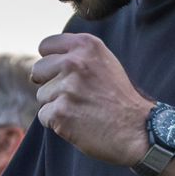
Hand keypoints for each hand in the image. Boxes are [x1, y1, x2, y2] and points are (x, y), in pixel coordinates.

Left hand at [28, 33, 152, 167]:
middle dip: (50, 84)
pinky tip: (78, 123)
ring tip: (82, 110)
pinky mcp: (60, 112)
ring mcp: (67, 88)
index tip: (61, 73)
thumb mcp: (104, 63)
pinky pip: (44, 116)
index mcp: (86, 45)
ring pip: (42, 96)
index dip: (51, 61)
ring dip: (56, 105)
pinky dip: (57, 123)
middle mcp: (75, 62)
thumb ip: (76, 57)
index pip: (46, 45)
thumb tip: (36, 70)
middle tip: (74, 96)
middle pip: (38, 70)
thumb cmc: (120, 99)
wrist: (138, 130)